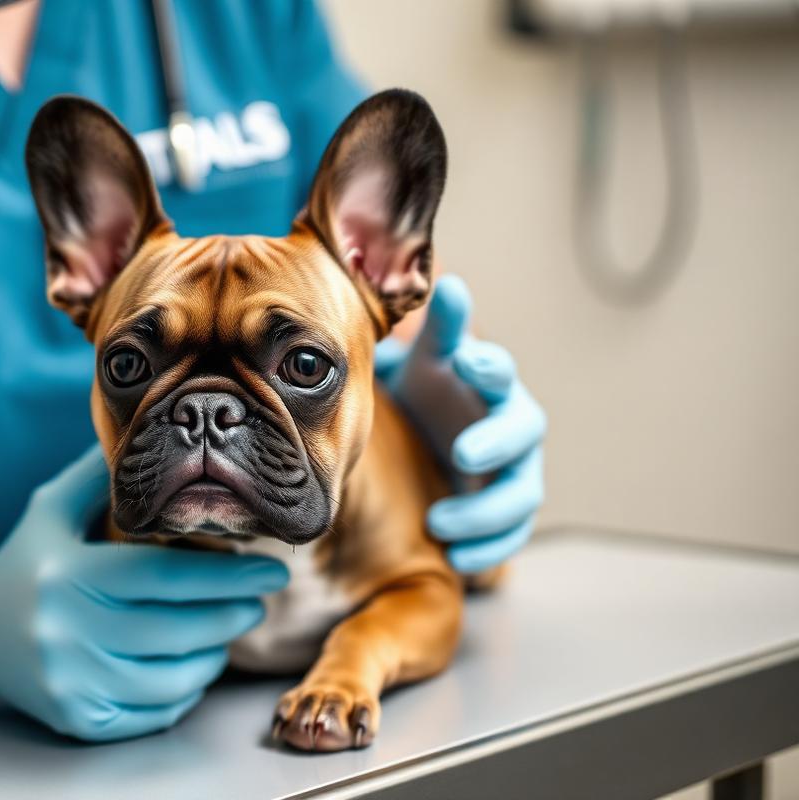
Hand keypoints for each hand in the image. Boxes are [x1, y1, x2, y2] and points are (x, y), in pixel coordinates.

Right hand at [0, 445, 289, 740]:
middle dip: (232, 614)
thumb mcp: (52, 508)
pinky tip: (193, 664)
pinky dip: (186, 690)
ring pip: (173, 678)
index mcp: (66, 573)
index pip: (164, 577)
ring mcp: (70, 681)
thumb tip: (159, 432)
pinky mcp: (76, 719)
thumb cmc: (25, 561)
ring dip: (214, 654)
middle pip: (176, 630)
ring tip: (226, 628)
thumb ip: (101, 475)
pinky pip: (154, 712)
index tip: (271, 569)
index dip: (227, 575)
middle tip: (259, 599)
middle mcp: (65, 632)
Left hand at [376, 276, 545, 574]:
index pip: (500, 371)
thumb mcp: (429, 359)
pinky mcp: (505, 509)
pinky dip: (488, 548)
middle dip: (496, 442)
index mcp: (491, 383)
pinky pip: (510, 534)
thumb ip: (442, 329)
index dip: (490, 367)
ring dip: (485, 511)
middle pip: (523, 433)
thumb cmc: (432, 388)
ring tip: (439, 523)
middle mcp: (513, 424)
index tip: (470, 362)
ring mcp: (514, 470)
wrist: (429, 431)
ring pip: (520, 494)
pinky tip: (454, 556)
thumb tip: (450, 284)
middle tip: (461, 454)